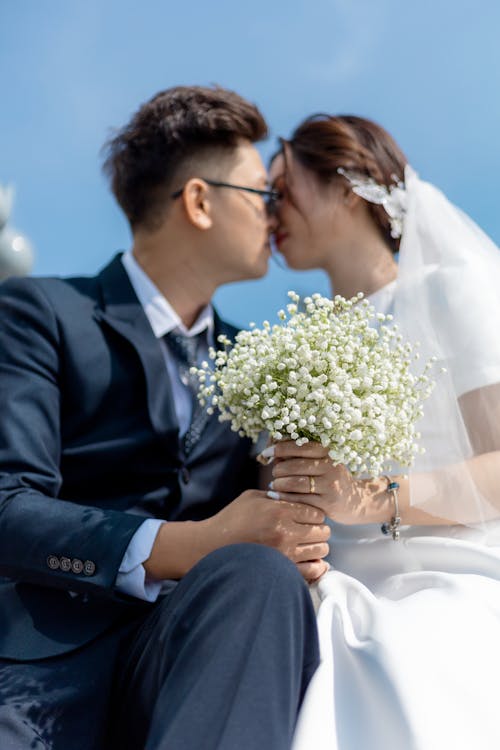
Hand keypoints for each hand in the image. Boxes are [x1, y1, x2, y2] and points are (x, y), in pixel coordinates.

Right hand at [145, 489, 330, 583]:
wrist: (212, 546)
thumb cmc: (231, 519)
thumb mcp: (252, 497)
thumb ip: (277, 495)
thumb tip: (295, 495)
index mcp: (280, 511)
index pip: (316, 512)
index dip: (313, 514)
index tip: (306, 516)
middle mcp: (285, 533)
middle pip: (323, 531)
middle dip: (318, 529)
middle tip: (308, 530)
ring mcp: (285, 555)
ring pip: (321, 550)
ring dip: (316, 547)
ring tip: (306, 545)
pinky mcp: (283, 571)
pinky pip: (313, 570)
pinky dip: (315, 565)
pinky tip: (306, 560)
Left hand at [266, 441, 387, 524]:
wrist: (356, 502)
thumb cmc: (330, 479)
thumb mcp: (321, 463)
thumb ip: (299, 455)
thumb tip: (272, 450)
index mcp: (328, 452)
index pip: (300, 445)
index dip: (279, 448)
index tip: (266, 452)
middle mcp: (331, 467)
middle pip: (295, 465)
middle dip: (278, 468)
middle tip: (274, 472)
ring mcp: (330, 485)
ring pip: (296, 483)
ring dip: (279, 483)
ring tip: (274, 485)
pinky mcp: (328, 503)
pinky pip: (299, 499)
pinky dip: (283, 497)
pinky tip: (275, 495)